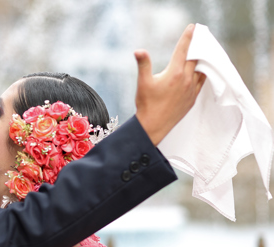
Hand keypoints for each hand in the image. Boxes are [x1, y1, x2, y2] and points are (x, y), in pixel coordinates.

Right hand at [134, 24, 205, 145]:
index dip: (187, 37)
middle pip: (195, 58)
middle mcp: (186, 80)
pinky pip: (201, 82)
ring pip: (201, 70)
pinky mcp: (192, 99)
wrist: (154, 126)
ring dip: (201, 60)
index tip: (192, 27)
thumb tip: (138, 51)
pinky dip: (202, 73)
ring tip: (201, 53)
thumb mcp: (143, 82)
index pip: (183, 51)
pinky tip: (200, 72)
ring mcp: (191, 90)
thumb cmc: (146, 104)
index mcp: (174, 74)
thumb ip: (143, 64)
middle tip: (197, 37)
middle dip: (196, 46)